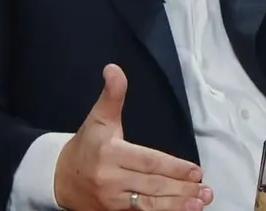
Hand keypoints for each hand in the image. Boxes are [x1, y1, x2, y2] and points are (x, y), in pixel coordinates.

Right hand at [54, 64, 213, 210]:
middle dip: (181, 188)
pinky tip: (182, 210)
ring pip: (149, 204)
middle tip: (205, 189)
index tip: (196, 170)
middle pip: (152, 185)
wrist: (60, 179)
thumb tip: (114, 68)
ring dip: (177, 205)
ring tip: (200, 202)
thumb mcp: (99, 118)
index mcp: (110, 153)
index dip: (173, 168)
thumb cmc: (86, 146)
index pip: (148, 161)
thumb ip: (112, 94)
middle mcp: (111, 179)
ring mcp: (111, 200)